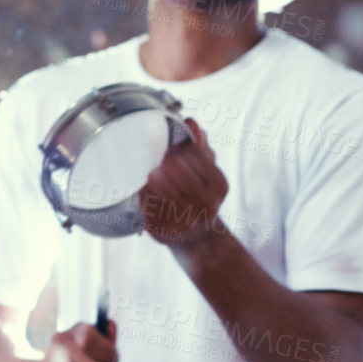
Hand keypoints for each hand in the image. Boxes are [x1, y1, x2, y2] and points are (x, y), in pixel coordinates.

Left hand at [141, 119, 228, 247]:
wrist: (198, 239)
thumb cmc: (199, 196)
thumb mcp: (207, 172)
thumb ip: (199, 147)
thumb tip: (191, 122)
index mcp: (219, 185)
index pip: (192, 153)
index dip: (178, 148)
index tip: (172, 152)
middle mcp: (207, 205)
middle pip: (172, 165)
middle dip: (163, 162)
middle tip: (160, 166)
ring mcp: (186, 222)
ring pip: (155, 183)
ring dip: (151, 179)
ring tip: (154, 180)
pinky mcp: (164, 233)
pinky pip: (144, 204)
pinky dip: (143, 196)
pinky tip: (148, 197)